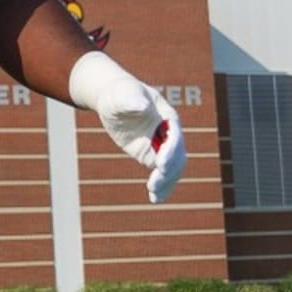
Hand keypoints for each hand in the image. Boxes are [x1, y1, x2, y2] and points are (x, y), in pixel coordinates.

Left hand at [69, 52, 187, 203]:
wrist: (114, 99)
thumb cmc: (119, 93)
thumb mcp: (123, 93)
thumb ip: (132, 99)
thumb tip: (141, 106)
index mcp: (167, 116)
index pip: (174, 136)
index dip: (170, 151)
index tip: (159, 164)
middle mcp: (168, 133)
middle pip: (177, 156)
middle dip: (168, 171)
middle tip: (153, 183)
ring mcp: (161, 145)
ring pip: (172, 168)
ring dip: (166, 183)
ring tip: (154, 195)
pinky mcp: (151, 154)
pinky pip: (161, 173)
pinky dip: (161, 186)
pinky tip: (155, 198)